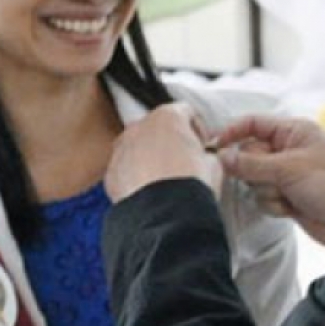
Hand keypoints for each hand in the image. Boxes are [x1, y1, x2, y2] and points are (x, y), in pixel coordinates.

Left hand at [105, 103, 222, 203]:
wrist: (166, 213)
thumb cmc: (192, 184)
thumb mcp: (213, 164)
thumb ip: (206, 153)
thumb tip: (204, 158)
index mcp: (167, 117)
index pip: (186, 112)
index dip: (198, 130)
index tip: (202, 146)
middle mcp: (139, 127)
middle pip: (157, 128)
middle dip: (169, 142)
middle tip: (183, 163)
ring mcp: (121, 149)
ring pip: (137, 147)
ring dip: (149, 158)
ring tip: (164, 180)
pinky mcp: (111, 173)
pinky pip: (124, 169)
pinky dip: (134, 177)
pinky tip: (148, 192)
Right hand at [215, 115, 324, 247]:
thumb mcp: (288, 169)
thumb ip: (251, 163)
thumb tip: (221, 156)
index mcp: (295, 130)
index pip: (254, 123)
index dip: (233, 132)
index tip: (216, 147)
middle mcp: (289, 148)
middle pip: (249, 153)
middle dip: (255, 171)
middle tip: (272, 180)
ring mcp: (287, 173)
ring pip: (253, 178)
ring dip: (266, 191)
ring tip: (288, 195)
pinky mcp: (286, 194)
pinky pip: (262, 196)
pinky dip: (273, 204)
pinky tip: (292, 208)